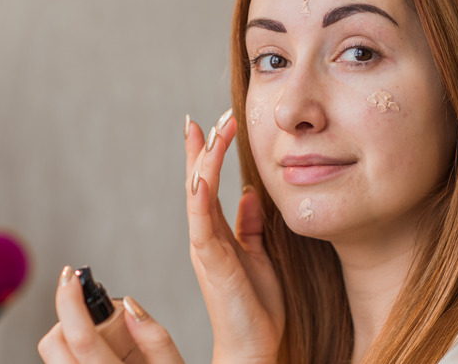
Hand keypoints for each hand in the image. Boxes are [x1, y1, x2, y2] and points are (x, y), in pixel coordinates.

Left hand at [38, 266, 183, 362]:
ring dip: (69, 338)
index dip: (69, 299)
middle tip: (93, 313)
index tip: (70, 276)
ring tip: (102, 341)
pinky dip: (73, 355)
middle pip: (52, 344)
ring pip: (52, 357)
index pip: (80, 336)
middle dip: (67, 318)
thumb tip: (130, 304)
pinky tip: (98, 357)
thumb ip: (155, 337)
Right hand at [184, 111, 284, 362]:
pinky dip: (200, 197)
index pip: (209, 185)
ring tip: (207, 131)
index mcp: (217, 233)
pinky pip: (202, 223)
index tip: (213, 124)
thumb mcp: (260, 255)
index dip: (208, 154)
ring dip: (202, 162)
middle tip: (206, 118)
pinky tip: (202, 174)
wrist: (254, 346)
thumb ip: (251, 226)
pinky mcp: (211, 262)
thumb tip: (251, 195)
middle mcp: (205, 236)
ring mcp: (205, 248)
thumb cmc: (256, 305)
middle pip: (198, 183)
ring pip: (196, 196)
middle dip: (202, 149)